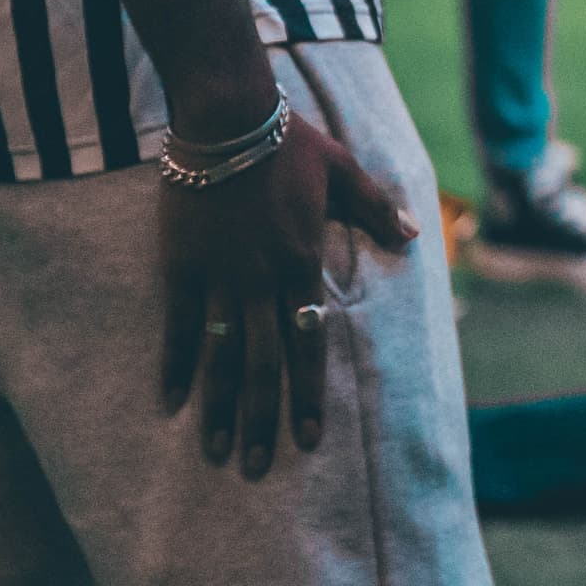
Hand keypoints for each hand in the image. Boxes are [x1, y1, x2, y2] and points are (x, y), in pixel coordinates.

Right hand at [156, 109, 417, 475]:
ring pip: (221, 356)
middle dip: (262, 419)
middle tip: (258, 467)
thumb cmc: (290, 143)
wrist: (228, 118)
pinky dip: (175, 366)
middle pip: (264, 364)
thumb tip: (414, 236)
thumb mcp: (346, 171)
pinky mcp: (181, 266)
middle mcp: (262, 280)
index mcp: (303, 262)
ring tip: (217, 453)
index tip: (308, 437)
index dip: (308, 393)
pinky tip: (170, 404)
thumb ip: (377, 209)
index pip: (309, 343)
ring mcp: (219, 276)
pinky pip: (178, 326)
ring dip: (220, 407)